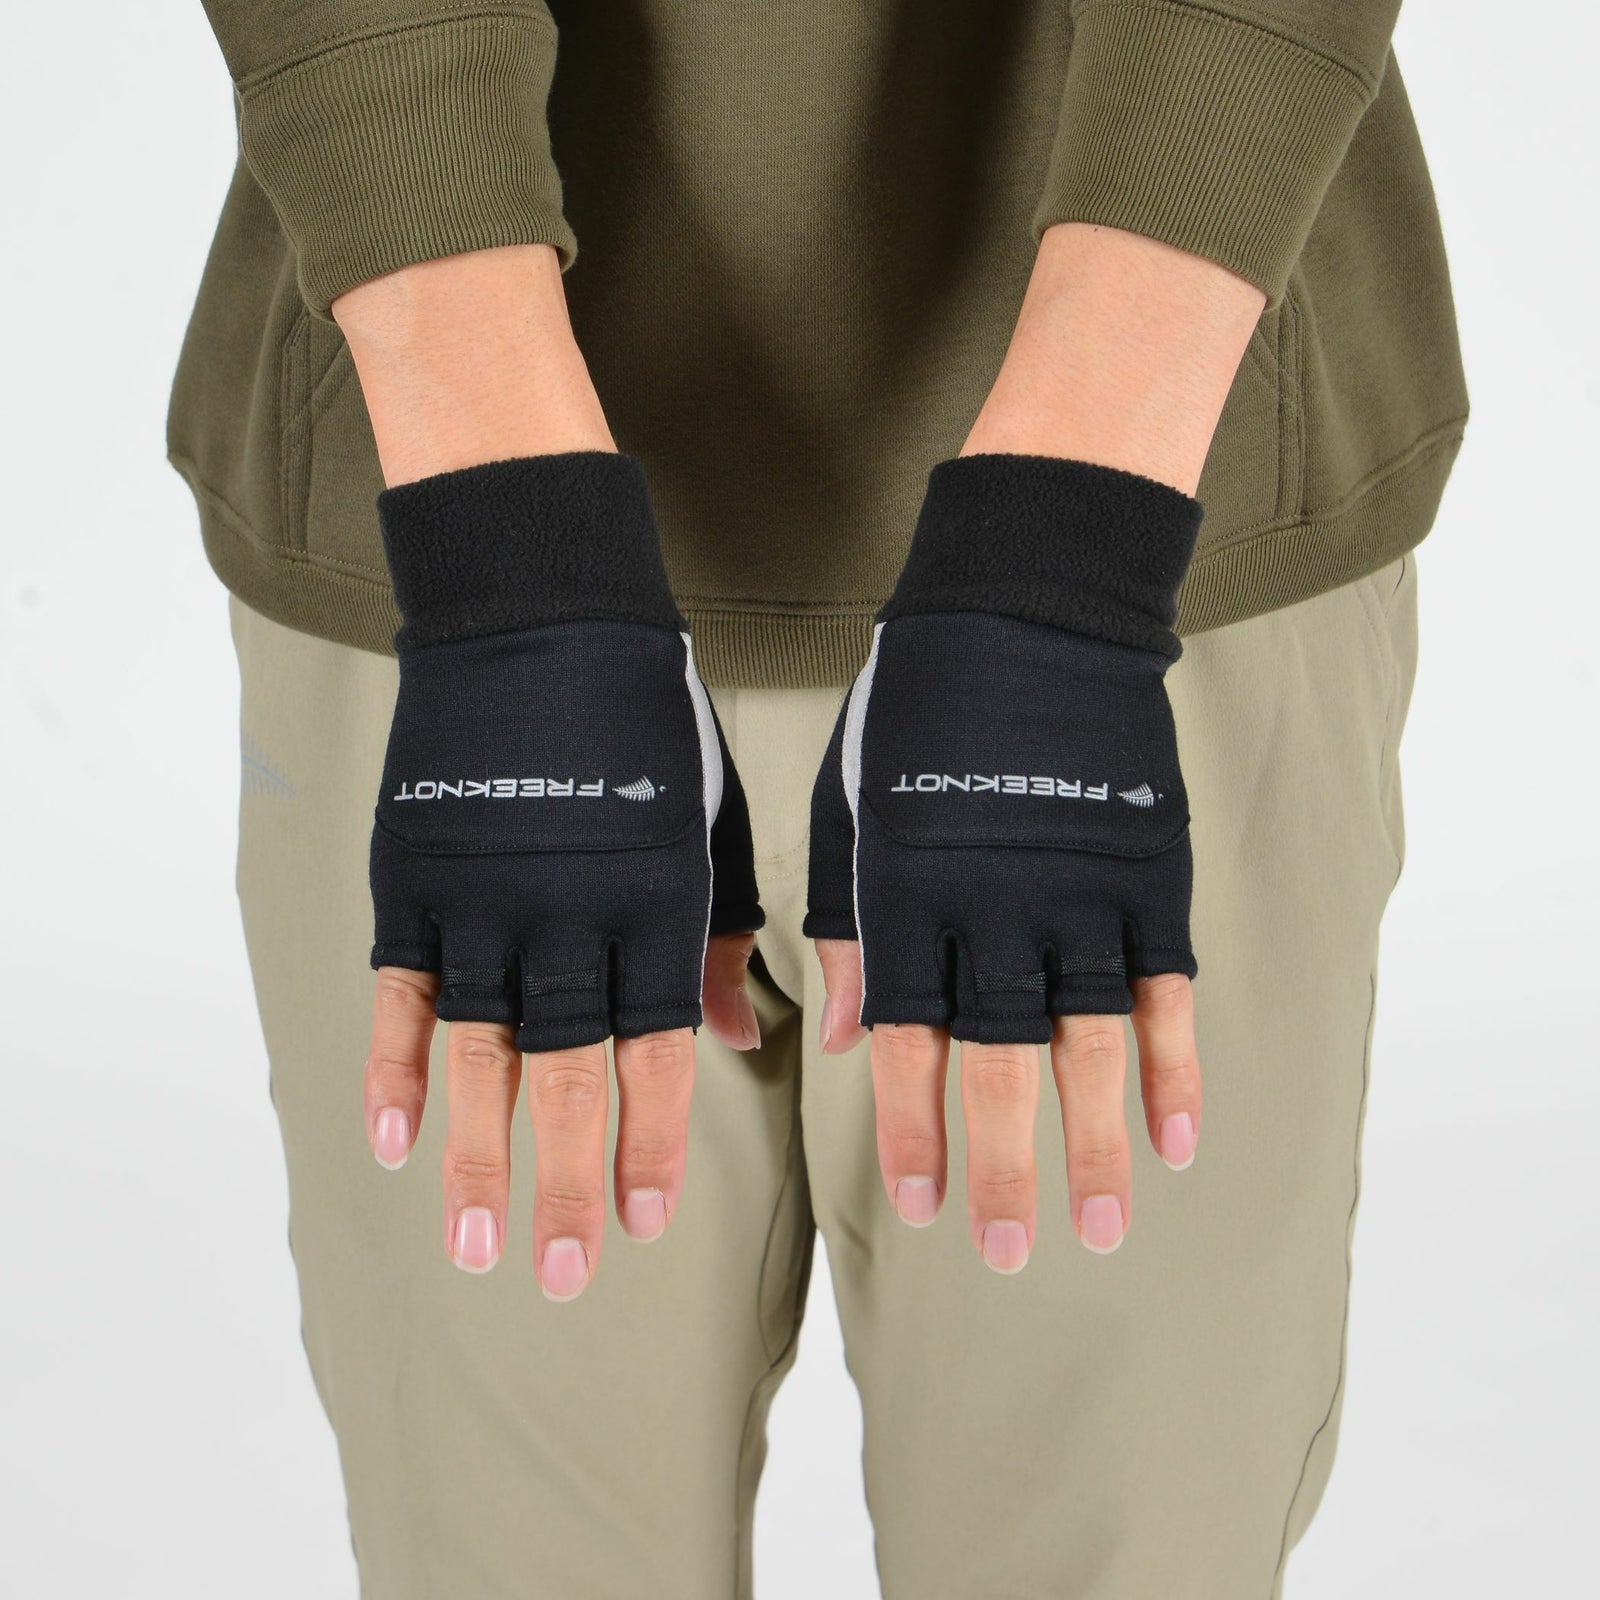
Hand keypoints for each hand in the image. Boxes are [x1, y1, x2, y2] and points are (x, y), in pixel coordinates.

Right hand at [362, 451, 763, 1295]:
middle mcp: (572, 914)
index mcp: (656, 902)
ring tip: (473, 1243)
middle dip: (568, 1180)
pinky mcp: (416, 873)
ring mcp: (485, 896)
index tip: (648, 1222)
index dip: (651, 1141)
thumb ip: (723, 934)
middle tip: (564, 1274)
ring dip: (476, 1153)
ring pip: (480, 1050)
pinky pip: (401, 988)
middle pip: (569, 1072)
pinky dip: (396, 1064)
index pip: (657, 1049)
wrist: (543, 616)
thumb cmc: (649, 721)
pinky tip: (393, 1139)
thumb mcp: (713, 820)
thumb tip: (734, 1037)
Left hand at [805, 454, 1202, 1268]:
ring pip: (1092, 1045)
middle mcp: (995, 910)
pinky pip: (1166, 989)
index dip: (914, 1131)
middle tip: (1011, 1255)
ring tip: (1099, 1227)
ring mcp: (1080, 893)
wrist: (1024, 610)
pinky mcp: (1148, 872)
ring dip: (1096, 1143)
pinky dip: (1175, 1066)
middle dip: (1006, 1166)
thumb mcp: (850, 804)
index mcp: (910, 896)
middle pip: (1003, 1065)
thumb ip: (846, 923)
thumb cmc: (914, 705)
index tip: (921, 1204)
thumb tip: (839, 1037)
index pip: (908, 1043)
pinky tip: (1177, 1139)